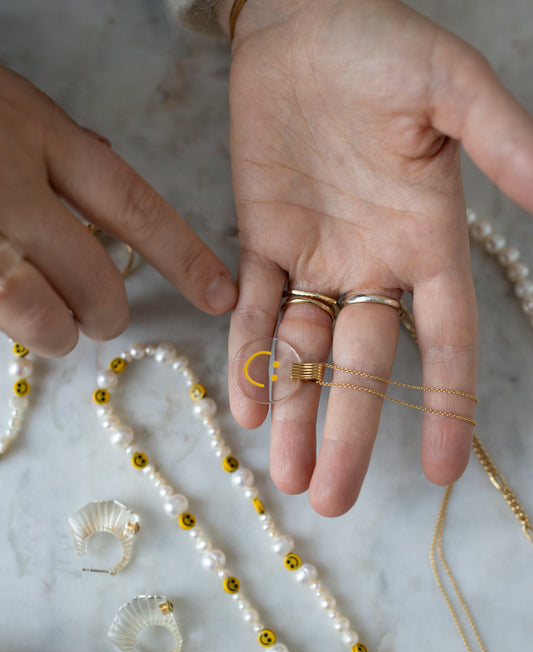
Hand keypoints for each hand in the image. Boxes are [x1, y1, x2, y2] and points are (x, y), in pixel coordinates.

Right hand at [0, 65, 236, 356]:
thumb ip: (58, 149)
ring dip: (58, 332)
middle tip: (104, 318)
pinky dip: (11, 320)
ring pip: (39, 313)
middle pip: (92, 279)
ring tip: (58, 327)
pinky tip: (9, 301)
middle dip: (108, 314)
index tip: (222, 296)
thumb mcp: (10, 106)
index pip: (133, 208)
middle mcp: (7, 184)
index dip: (184, 258)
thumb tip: (108, 177)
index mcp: (38, 136)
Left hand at [220, 0, 532, 515]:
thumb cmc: (382, 49)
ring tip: (288, 477)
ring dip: (294, 412)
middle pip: (364, 365)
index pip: (445, 339)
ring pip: (304, 351)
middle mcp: (371, 263)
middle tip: (334, 500)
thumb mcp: (452, 91)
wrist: (302, 25)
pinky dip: (248, 353)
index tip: (445, 468)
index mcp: (424, 241)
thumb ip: (501, 142)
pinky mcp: (262, 239)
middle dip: (350, 431)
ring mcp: (314, 257)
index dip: (447, 404)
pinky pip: (254, 307)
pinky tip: (246, 407)